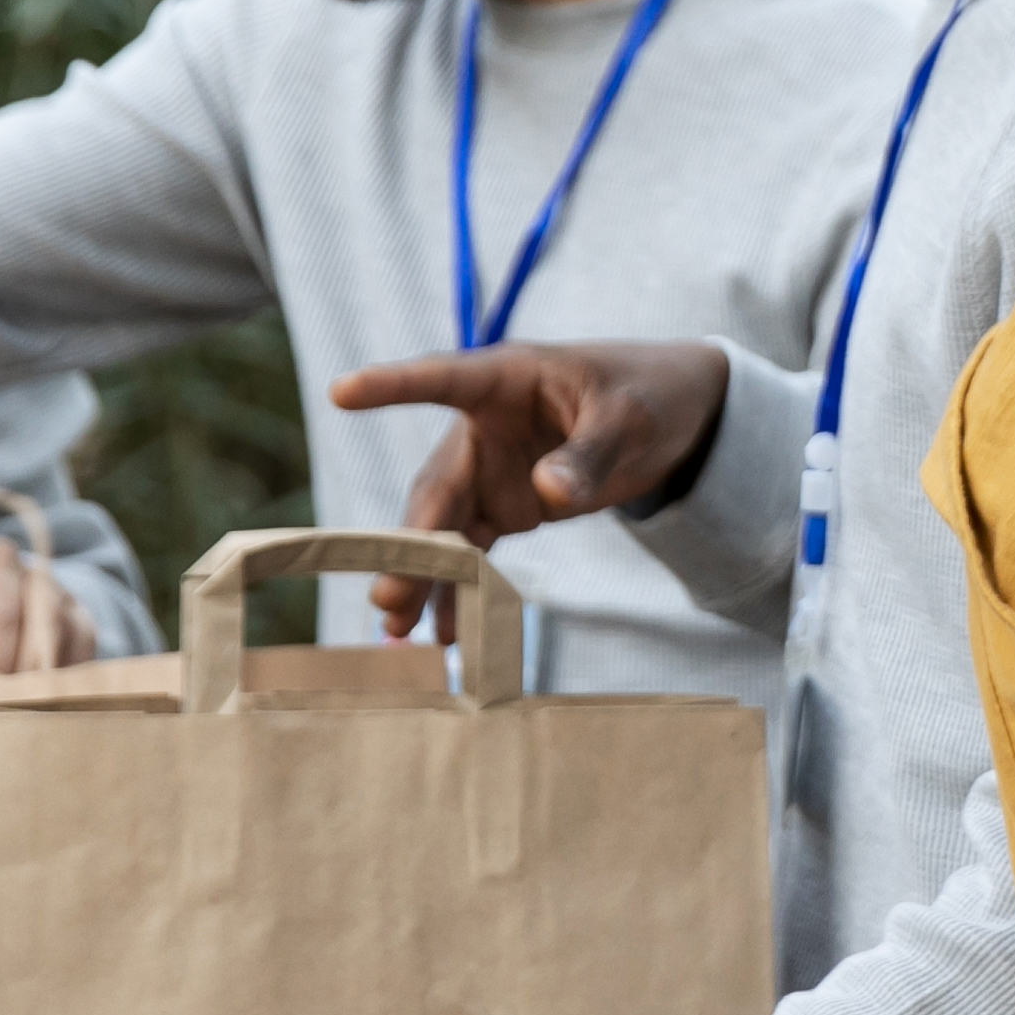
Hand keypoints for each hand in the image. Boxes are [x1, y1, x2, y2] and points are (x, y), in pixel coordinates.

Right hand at [327, 341, 731, 637]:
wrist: (672, 417)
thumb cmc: (647, 394)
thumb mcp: (629, 418)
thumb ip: (589, 453)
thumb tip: (545, 493)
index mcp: (505, 379)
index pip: (441, 379)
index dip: (391, 385)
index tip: (342, 391)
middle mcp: (482, 427)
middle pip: (435, 487)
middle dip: (409, 545)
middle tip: (388, 596)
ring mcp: (490, 471)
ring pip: (443, 530)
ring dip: (423, 579)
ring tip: (399, 631)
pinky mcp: (506, 506)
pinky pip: (472, 553)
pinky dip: (460, 592)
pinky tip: (447, 635)